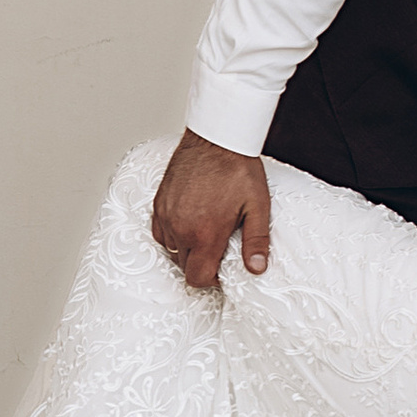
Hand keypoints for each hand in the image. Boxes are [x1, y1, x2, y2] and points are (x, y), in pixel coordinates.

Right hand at [151, 128, 271, 285]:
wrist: (216, 136)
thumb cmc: (237, 168)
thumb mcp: (257, 206)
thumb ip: (256, 241)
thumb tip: (257, 269)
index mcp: (205, 233)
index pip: (197, 278)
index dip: (210, 280)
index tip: (221, 269)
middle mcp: (181, 228)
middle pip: (184, 266)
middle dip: (201, 263)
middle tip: (217, 248)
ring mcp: (166, 214)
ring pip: (171, 249)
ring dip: (186, 249)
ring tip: (205, 234)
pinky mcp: (159, 202)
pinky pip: (160, 232)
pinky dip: (172, 234)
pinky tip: (189, 223)